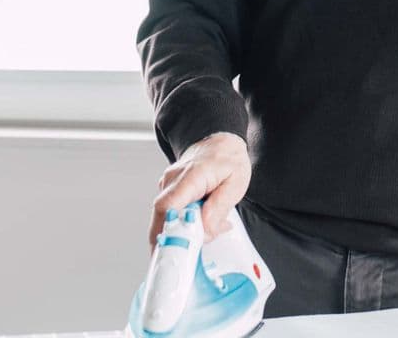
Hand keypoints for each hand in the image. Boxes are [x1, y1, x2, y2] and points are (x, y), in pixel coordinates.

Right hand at [149, 131, 250, 252]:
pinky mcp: (168, 190)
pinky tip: (196, 227)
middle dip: (170, 240)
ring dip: (178, 234)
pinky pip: (169, 214)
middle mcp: (172, 180)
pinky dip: (179, 226)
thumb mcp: (235, 184)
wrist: (220, 140)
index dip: (167, 231)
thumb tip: (205, 231)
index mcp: (191, 176)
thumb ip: (219, 208)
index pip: (168, 206)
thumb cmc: (228, 159)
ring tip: (199, 238)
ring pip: (164, 218)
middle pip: (161, 217)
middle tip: (186, 256)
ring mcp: (167, 185)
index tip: (176, 250)